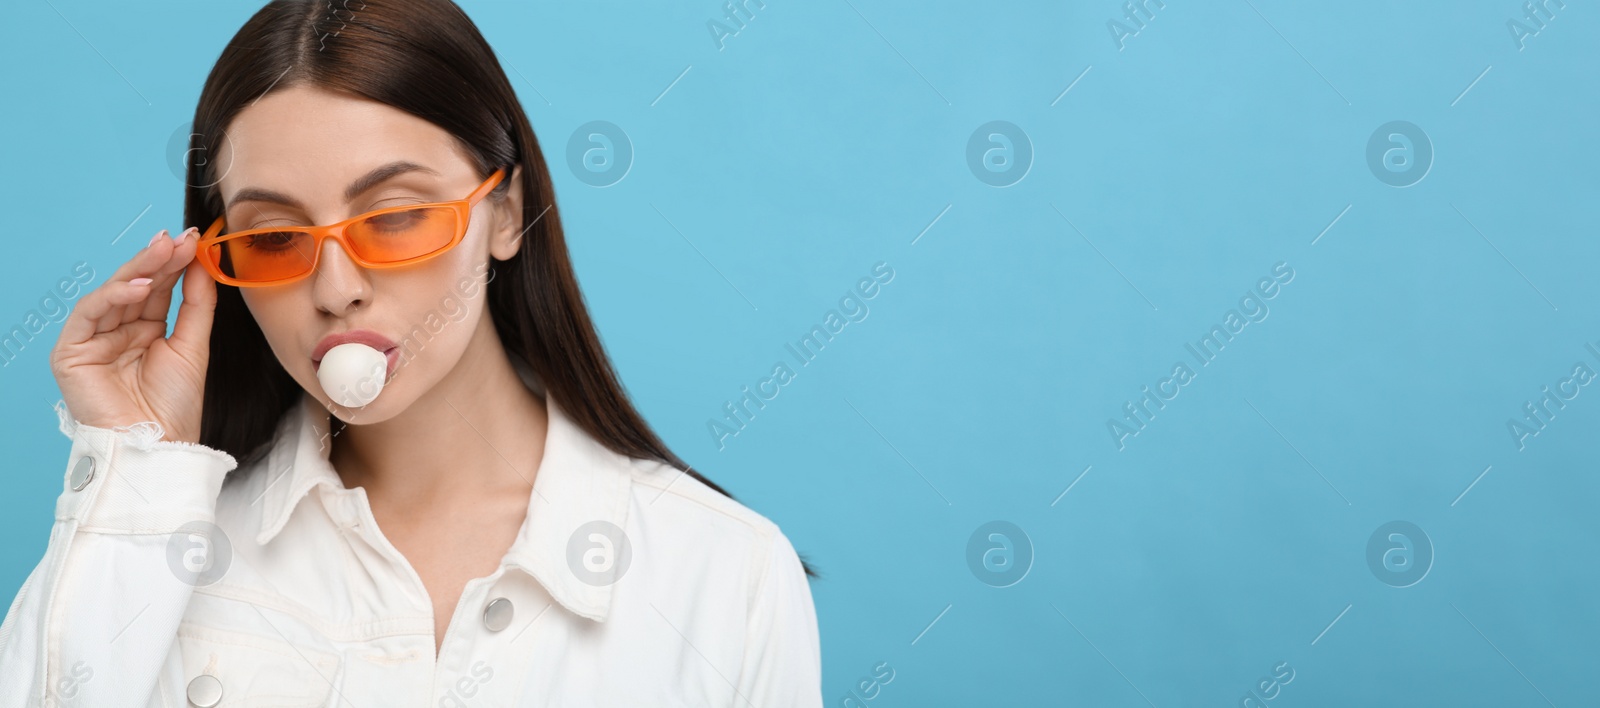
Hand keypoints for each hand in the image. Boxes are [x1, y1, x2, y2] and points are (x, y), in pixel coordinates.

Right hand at [49, 227, 218, 443]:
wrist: (159, 445)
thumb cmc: (174, 405)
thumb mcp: (193, 345)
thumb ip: (196, 303)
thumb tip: (201, 263)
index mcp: (144, 331)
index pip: (157, 289)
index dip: (174, 264)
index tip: (195, 241)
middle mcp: (116, 332)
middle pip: (135, 286)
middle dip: (158, 260)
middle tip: (180, 238)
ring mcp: (92, 341)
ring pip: (112, 293)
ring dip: (139, 269)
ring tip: (165, 250)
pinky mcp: (71, 352)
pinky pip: (89, 313)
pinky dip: (113, 295)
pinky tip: (140, 284)